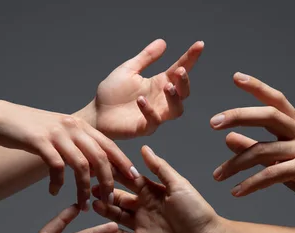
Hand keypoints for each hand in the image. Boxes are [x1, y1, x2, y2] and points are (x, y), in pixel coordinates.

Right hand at [0, 101, 135, 206]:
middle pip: (100, 157)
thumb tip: (96, 164)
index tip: (134, 182)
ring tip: (83, 206)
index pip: (110, 146)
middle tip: (110, 202)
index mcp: (81, 126)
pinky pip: (57, 167)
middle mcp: (73, 127)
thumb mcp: (60, 133)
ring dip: (85, 189)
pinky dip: (58, 183)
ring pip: (81, 165)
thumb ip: (78, 145)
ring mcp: (57, 134)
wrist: (1, 119)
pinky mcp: (40, 141)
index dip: (124, 164)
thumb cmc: (32, 130)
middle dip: (108, 182)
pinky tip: (54, 192)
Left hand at [77, 39, 203, 139]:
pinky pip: (154, 121)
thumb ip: (146, 58)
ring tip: (167, 87)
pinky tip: (140, 100)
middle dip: (185, 82)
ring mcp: (154, 115)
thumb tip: (163, 42)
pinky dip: (150, 110)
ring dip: (175, 98)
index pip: (179, 70)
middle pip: (184, 93)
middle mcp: (160, 100)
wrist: (95, 113)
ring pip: (176, 110)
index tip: (199, 45)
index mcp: (158, 84)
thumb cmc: (111, 93)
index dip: (190, 59)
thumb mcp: (129, 70)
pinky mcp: (144, 127)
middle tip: (179, 72)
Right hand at [92, 145, 221, 232]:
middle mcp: (145, 208)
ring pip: (117, 216)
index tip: (99, 165)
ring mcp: (141, 226)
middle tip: (89, 185)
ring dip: (105, 210)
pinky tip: (98, 226)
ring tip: (92, 202)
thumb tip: (144, 148)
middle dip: (105, 191)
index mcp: (153, 192)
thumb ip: (160, 168)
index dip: (115, 174)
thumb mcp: (178, 185)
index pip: (130, 180)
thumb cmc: (196, 212)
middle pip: (120, 198)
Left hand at [210, 72, 294, 216]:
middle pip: (268, 115)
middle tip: (213, 123)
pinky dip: (251, 184)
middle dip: (239, 115)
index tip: (236, 77)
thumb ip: (256, 148)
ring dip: (236, 164)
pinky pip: (272, 175)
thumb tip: (228, 138)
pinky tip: (236, 192)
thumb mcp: (281, 160)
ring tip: (217, 176)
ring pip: (263, 150)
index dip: (257, 87)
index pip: (276, 100)